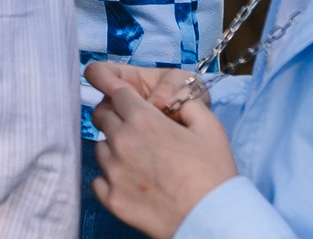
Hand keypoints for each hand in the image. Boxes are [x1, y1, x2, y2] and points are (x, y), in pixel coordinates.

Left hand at [89, 61, 241, 238]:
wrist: (214, 221)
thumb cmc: (214, 175)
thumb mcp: (209, 127)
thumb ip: (185, 103)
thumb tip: (170, 98)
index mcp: (143, 120)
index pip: (115, 92)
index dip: (119, 91)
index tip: (117, 92)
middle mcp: (122, 142)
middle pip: (103, 116)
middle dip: (116, 116)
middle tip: (137, 129)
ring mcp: (114, 172)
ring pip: (99, 147)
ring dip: (113, 147)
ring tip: (140, 159)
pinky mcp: (112, 199)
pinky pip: (98, 179)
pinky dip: (110, 177)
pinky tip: (132, 180)